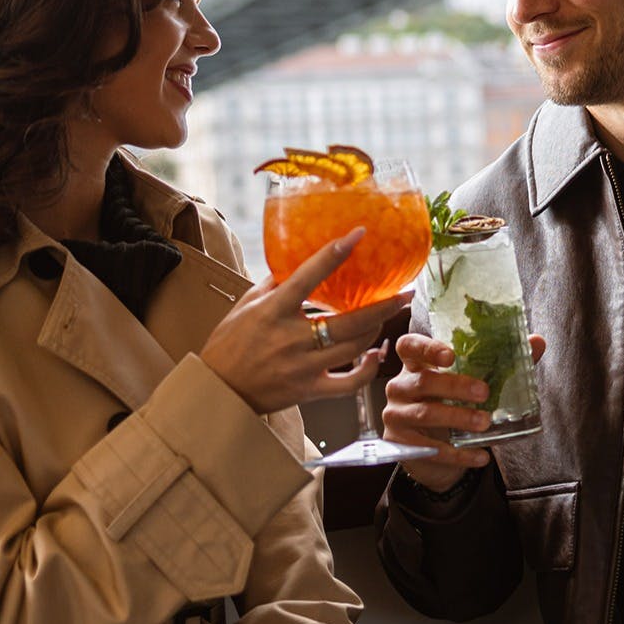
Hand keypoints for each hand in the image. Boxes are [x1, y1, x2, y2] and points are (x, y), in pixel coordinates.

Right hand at [199, 227, 409, 414]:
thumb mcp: (246, 304)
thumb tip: (301, 259)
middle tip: (405, 292)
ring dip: (376, 329)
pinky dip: (367, 369)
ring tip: (387, 315)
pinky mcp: (309, 390)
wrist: (218, 389)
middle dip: (383, 305)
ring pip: (353, 347)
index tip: (359, 234)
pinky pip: (348, 384)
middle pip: (348, 320)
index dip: (335, 253)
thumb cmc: (229, 343)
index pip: (308, 275)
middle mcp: (290, 338)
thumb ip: (275, 283)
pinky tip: (376, 354)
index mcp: (272, 311)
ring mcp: (302, 366)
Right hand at [382, 332, 545, 492]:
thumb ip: (501, 362)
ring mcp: (396, 416)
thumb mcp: (470, 383)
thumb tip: (537, 342)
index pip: (409, 346)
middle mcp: (400, 387)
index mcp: (415, 365)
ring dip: (457, 418)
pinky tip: (482, 456)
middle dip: (455, 386)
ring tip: (485, 423)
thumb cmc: (451, 406)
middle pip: (423, 381)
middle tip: (484, 392)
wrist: (433, 453)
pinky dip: (458, 454)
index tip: (451, 355)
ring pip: (425, 414)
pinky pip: (430, 449)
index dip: (427, 348)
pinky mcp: (400, 444)